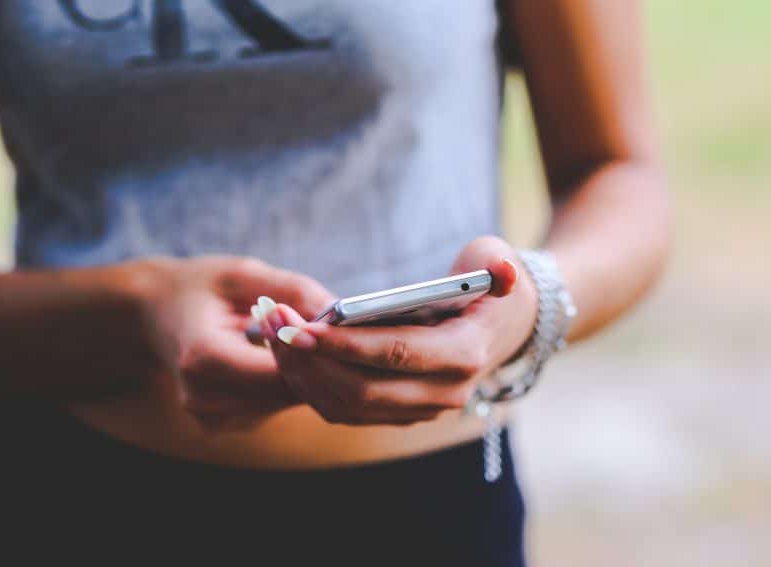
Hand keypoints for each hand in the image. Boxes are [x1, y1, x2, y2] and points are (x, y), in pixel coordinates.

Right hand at [136, 255, 334, 431]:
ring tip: (314, 339)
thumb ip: (292, 291)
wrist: (154, 313)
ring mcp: (212, 418)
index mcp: (203, 358)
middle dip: (320, 363)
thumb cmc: (201, 287)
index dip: (316, 351)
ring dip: (308, 373)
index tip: (343, 329)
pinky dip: (289, 381)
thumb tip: (344, 313)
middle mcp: (204, 397)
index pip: (280, 370)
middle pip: (287, 391)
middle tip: (344, 333)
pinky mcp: (223, 425)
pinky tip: (290, 356)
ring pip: (287, 401)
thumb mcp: (243, 273)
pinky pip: (275, 405)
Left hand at [260, 237, 537, 426]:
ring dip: (302, 374)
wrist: (501, 327)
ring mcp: (420, 409)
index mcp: (464, 356)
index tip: (299, 327)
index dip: (345, 345)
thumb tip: (501, 269)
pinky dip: (311, 384)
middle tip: (272, 324)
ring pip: (347, 406)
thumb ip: (496, 264)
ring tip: (270, 332)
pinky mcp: (398, 413)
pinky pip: (344, 409)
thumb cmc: (487, 286)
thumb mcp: (497, 261)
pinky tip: (286, 352)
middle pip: (362, 390)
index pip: (396, 355)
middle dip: (310, 360)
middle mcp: (444, 394)